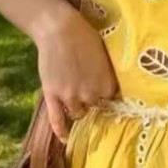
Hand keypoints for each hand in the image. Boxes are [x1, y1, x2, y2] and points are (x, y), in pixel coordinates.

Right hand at [36, 9, 118, 141]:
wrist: (60, 28)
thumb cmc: (86, 36)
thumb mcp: (105, 55)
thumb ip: (108, 74)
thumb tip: (114, 86)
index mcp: (108, 84)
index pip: (111, 99)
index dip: (106, 95)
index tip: (104, 92)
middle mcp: (91, 94)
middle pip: (95, 107)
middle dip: (93, 101)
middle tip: (88, 93)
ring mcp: (71, 96)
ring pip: (78, 113)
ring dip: (78, 109)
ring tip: (76, 101)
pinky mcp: (53, 95)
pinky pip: (57, 119)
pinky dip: (61, 130)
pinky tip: (65, 138)